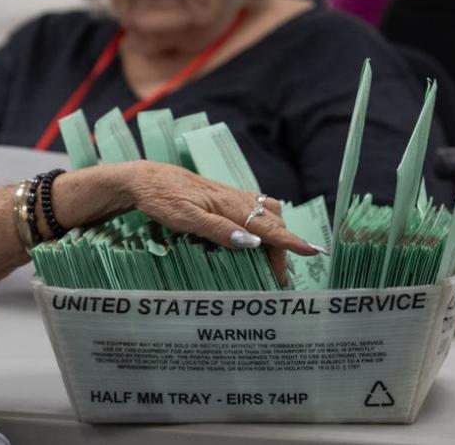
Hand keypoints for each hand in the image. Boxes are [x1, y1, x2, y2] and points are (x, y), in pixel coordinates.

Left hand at [121, 161, 317, 285]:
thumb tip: (252, 242)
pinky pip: (254, 207)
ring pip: (266, 212)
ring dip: (276, 233)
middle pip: (272, 221)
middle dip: (283, 246)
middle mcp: (235, 198)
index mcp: (229, 205)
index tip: (311, 252)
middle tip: (279, 276)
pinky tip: (259, 234)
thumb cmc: (160, 198)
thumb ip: (218, 230)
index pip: (268, 226)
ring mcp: (229, 195)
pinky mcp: (222, 196)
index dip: (290, 241)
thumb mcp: (185, 218)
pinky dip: (265, 222)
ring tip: (274, 258)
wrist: (143, 178)